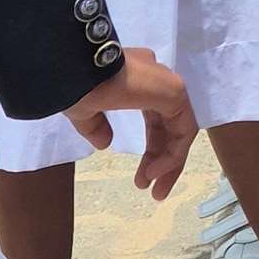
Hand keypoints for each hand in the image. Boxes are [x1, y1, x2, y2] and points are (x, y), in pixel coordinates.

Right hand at [66, 47, 196, 196]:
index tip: (142, 179)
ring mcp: (167, 86)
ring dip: (170, 162)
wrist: (76, 67)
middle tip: (154, 191)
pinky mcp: (174, 92)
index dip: (153, 150)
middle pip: (169, 128)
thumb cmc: (76, 85)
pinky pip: (182, 130)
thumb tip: (104, 144)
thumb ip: (96, 126)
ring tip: (155, 190)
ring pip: (179, 130)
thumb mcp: (84, 110)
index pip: (156, 119)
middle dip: (163, 161)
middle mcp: (157, 81)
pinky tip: (155, 172)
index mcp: (139, 82)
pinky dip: (173, 154)